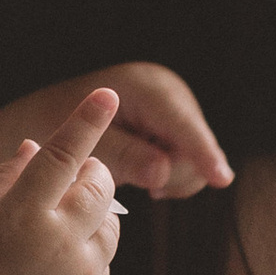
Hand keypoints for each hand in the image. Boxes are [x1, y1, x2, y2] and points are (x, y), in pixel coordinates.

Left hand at [0, 63, 231, 204]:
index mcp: (145, 87)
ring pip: (196, 157)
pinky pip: (190, 159)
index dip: (203, 154)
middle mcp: (169, 91)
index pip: (182, 125)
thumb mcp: (84, 145)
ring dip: (170, 176)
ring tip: (136, 176)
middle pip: (195, 146)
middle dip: (172, 174)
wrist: (53, 116)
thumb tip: (162, 173)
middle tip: (142, 187)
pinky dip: (170, 173)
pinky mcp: (177, 124)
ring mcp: (177, 107)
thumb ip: (124, 157)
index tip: (222, 179)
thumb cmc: (60, 128)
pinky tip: (147, 173)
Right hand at [0, 86, 123, 274]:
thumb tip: (35, 144)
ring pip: (109, 229)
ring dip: (94, 216)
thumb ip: (5, 176)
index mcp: (22, 216)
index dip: (86, 121)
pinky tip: (50, 270)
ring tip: (61, 225)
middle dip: (94, 173)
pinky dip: (85, 258)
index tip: (108, 94)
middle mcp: (57, 246)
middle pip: (98, 189)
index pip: (62, 156)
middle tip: (79, 174)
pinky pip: (100, 267)